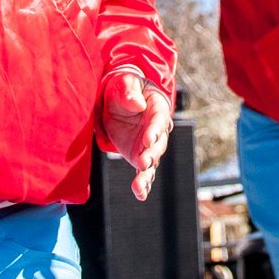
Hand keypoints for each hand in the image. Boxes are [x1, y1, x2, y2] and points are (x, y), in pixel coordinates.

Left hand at [99, 71, 171, 199]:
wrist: (118, 101)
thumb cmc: (124, 88)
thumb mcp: (124, 84)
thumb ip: (130, 92)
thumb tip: (138, 104)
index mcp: (158, 108)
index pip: (159, 121)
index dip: (155, 130)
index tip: (148, 139)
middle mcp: (157, 130)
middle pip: (158, 145)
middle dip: (151, 155)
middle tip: (143, 162)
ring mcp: (149, 146)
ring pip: (152, 162)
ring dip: (146, 175)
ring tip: (139, 186)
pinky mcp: (139, 157)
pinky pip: (143, 172)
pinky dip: (143, 184)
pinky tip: (140, 195)